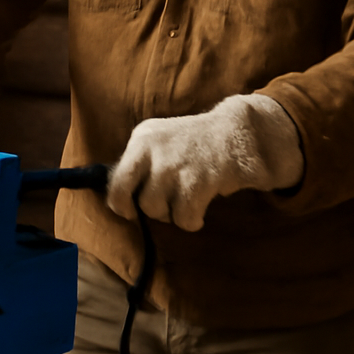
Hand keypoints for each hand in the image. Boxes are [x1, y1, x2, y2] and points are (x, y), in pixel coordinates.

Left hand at [107, 94, 303, 230]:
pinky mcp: (196, 181)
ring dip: (175, 213)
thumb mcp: (159, 142)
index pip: (116, 182)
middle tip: (172, 201)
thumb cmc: (194, 144)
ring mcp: (173, 165)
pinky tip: (201, 208)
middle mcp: (152, 150)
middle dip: (156, 209)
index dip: (122, 205)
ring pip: (159, 211)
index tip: (131, 211)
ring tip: (188, 200)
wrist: (237, 133)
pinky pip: (183, 218)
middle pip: (140, 202)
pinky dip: (192, 220)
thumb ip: (138, 166)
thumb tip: (118, 201)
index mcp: (141, 138)